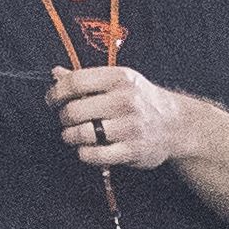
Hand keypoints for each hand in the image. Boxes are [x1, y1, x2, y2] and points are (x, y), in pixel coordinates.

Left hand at [47, 61, 202, 174]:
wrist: (175, 124)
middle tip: (67, 120)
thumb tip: (56, 73)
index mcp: (119, 78)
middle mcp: (124, 100)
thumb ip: (87, 78)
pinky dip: (84, 153)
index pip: (76, 82)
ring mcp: (129, 126)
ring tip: (74, 135)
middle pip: (74, 110)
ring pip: (81, 134)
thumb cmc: (141, 100)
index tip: (52, 100)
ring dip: (71, 137)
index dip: (56, 93)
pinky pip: (94, 155)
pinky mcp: (131, 150)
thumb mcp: (119, 81)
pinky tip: (87, 149)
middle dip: (64, 117)